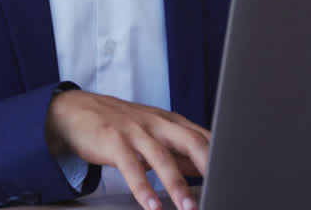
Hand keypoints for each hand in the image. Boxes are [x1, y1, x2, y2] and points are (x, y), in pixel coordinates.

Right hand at [46, 89, 209, 209]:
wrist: (75, 110)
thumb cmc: (119, 124)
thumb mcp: (153, 134)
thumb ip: (178, 151)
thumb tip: (206, 169)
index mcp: (170, 120)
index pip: (204, 136)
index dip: (221, 154)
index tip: (235, 174)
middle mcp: (156, 123)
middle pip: (190, 141)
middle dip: (209, 165)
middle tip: (222, 186)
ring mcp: (135, 131)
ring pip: (162, 157)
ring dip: (177, 185)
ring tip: (189, 208)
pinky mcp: (114, 142)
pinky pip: (131, 168)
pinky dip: (143, 188)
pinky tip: (151, 206)